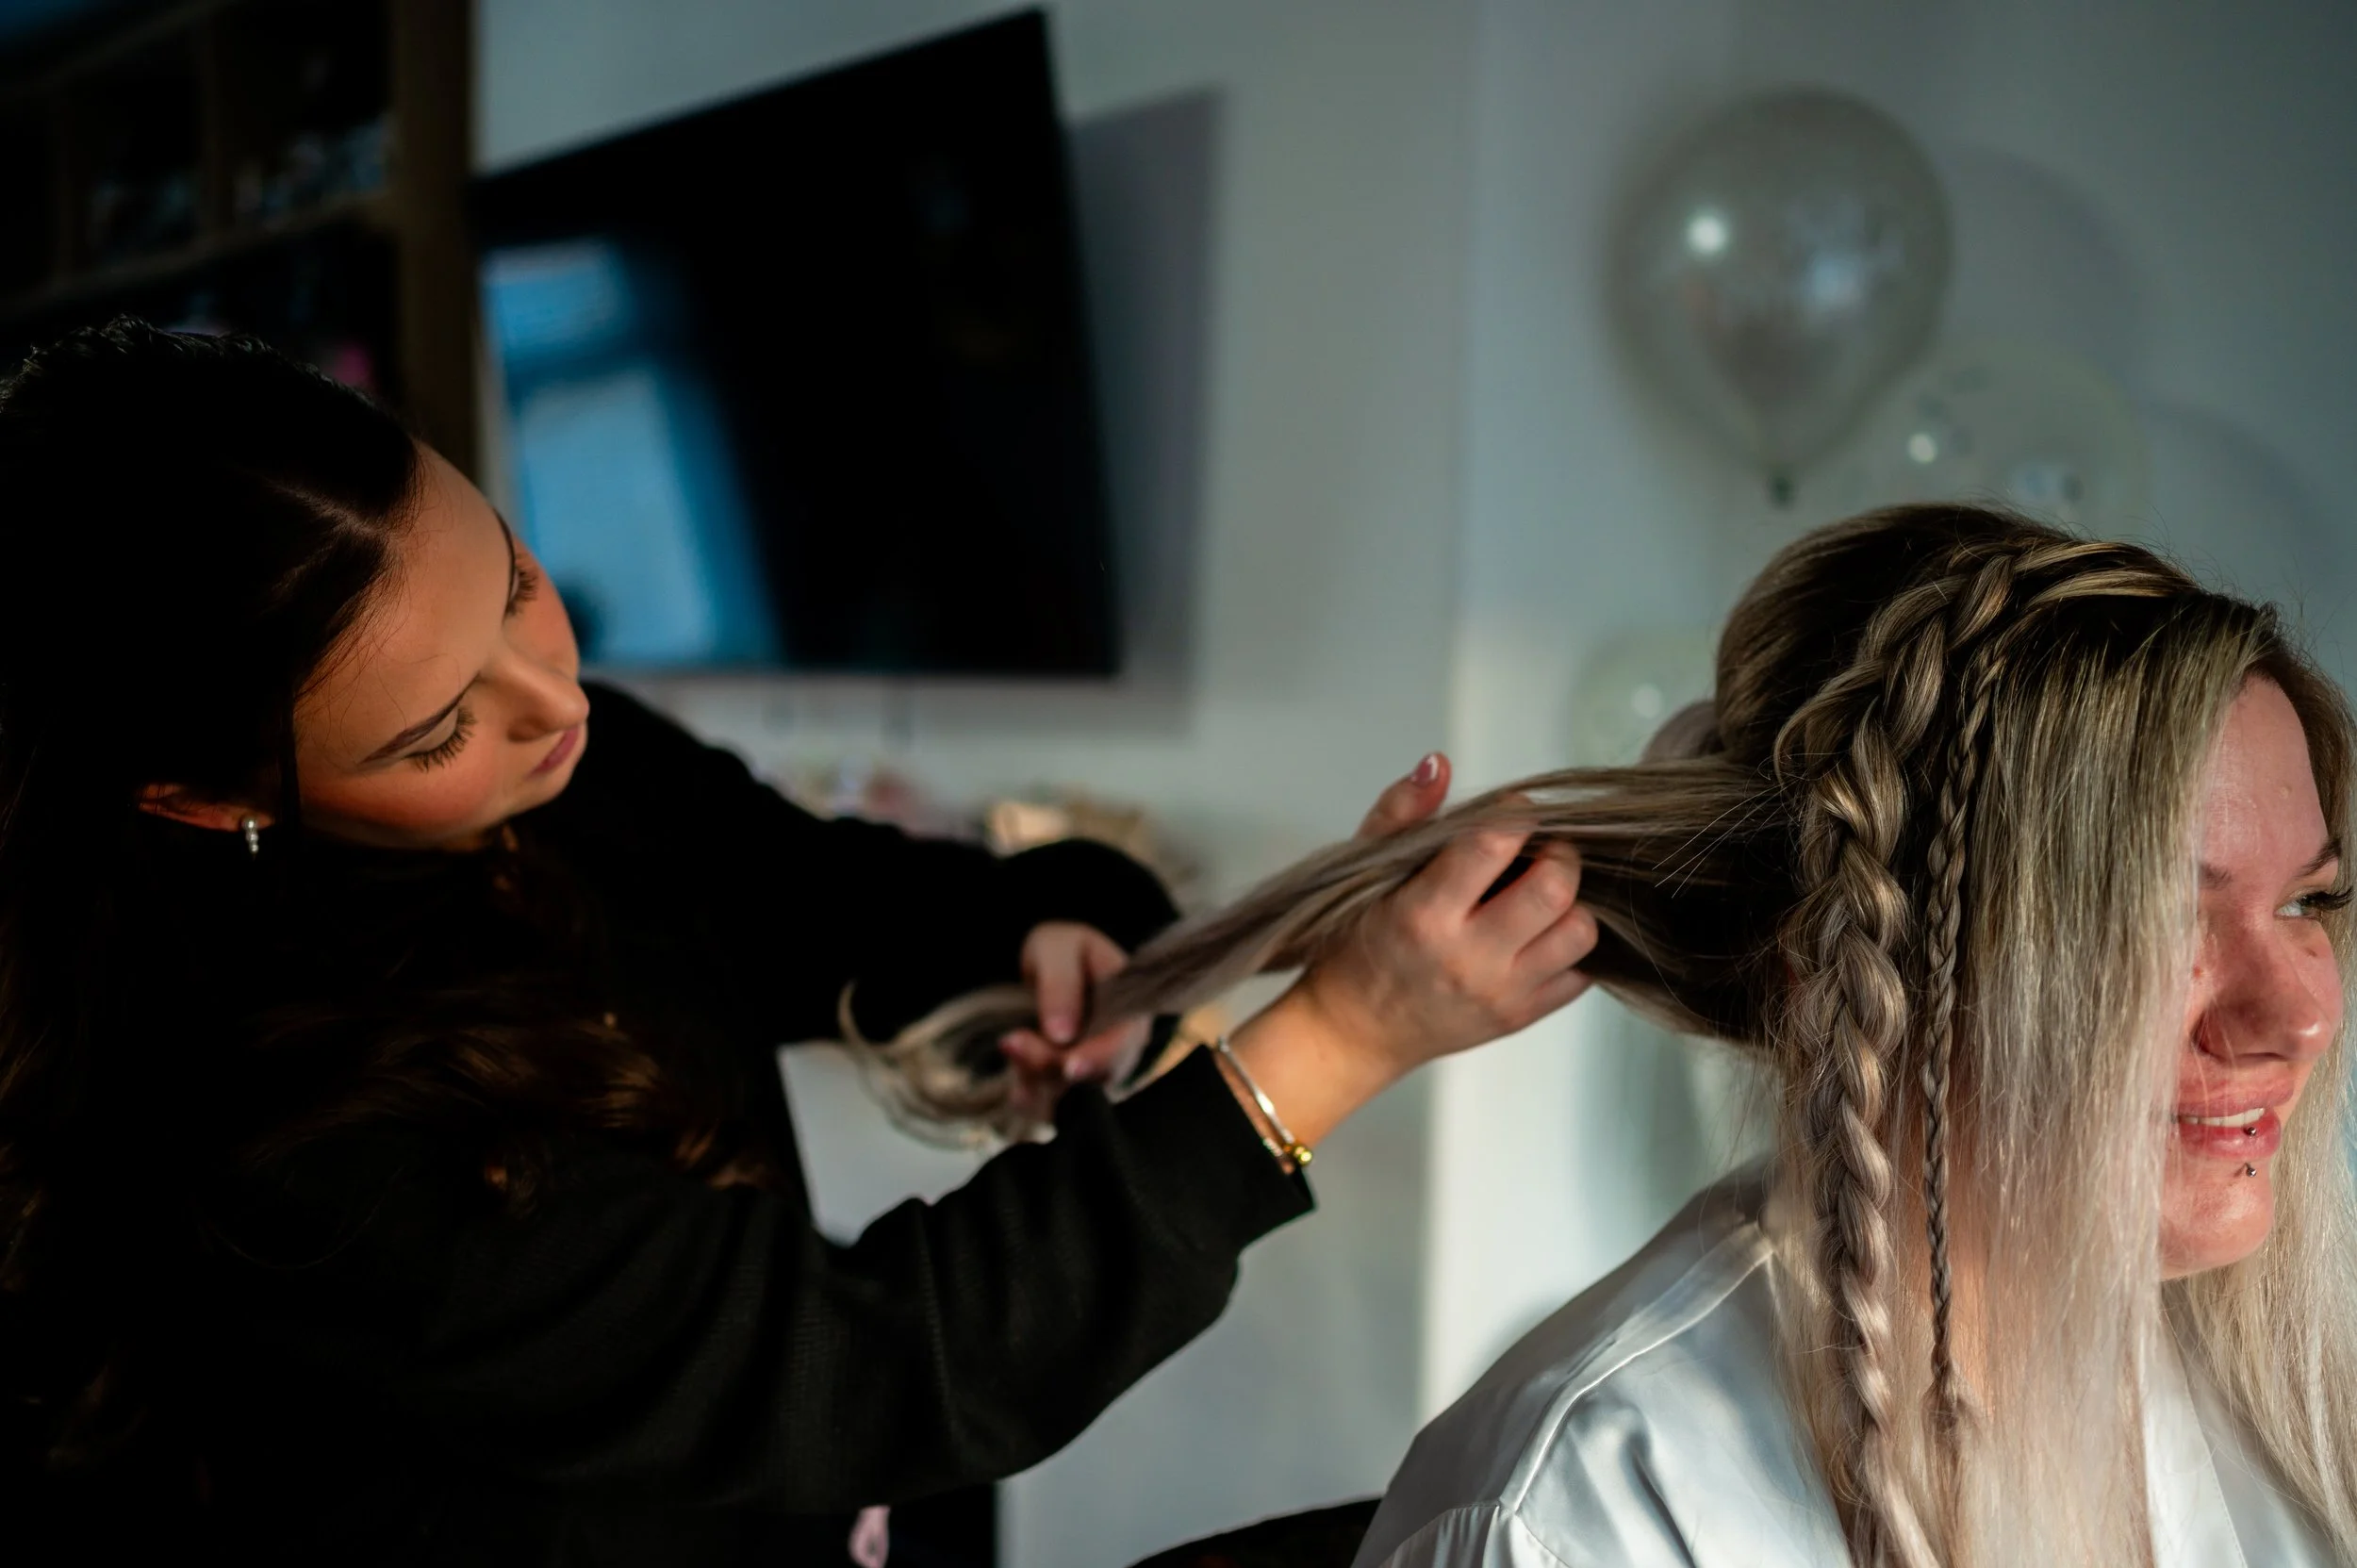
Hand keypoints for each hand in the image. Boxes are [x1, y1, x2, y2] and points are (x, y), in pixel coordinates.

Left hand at [997, 922, 1150, 1120]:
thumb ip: (1061, 983)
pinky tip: (1014, 1077)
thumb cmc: (1062, 952)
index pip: (1124, 1043)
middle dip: (1050, 1065)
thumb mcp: (1058, 948)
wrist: (1047, 970)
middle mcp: (1118, 1051)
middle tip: (1011, 1042)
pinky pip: (1046, 1104)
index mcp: (1130, 1011)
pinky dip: (1026, 1094)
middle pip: (1092, 1075)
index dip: (1100, 1058)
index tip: (1069, 1065)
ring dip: (1032, 1077)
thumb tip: (1062, 1033)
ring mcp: (1092, 1074)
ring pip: (1065, 1094)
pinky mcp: (1064, 1089)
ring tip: (1007, 1044)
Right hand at [1294, 768, 1596, 1080]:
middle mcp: (1467, 957)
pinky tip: (1544, 933)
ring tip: (1545, 893)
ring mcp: (1500, 993)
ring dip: (1572, 903)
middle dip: (1560, 854)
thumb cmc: (1358, 943)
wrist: (1355, 1030)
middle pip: (1554, 890)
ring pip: (1580, 933)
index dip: (1516, 814)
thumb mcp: (1364, 871)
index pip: (1492, 845)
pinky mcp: (1519, 1018)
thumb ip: (1401, 811)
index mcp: (1423, 912)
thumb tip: (1438, 762)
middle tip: (1543, 849)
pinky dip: (1571, 946)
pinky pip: (1581, 975)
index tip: (1515, 809)